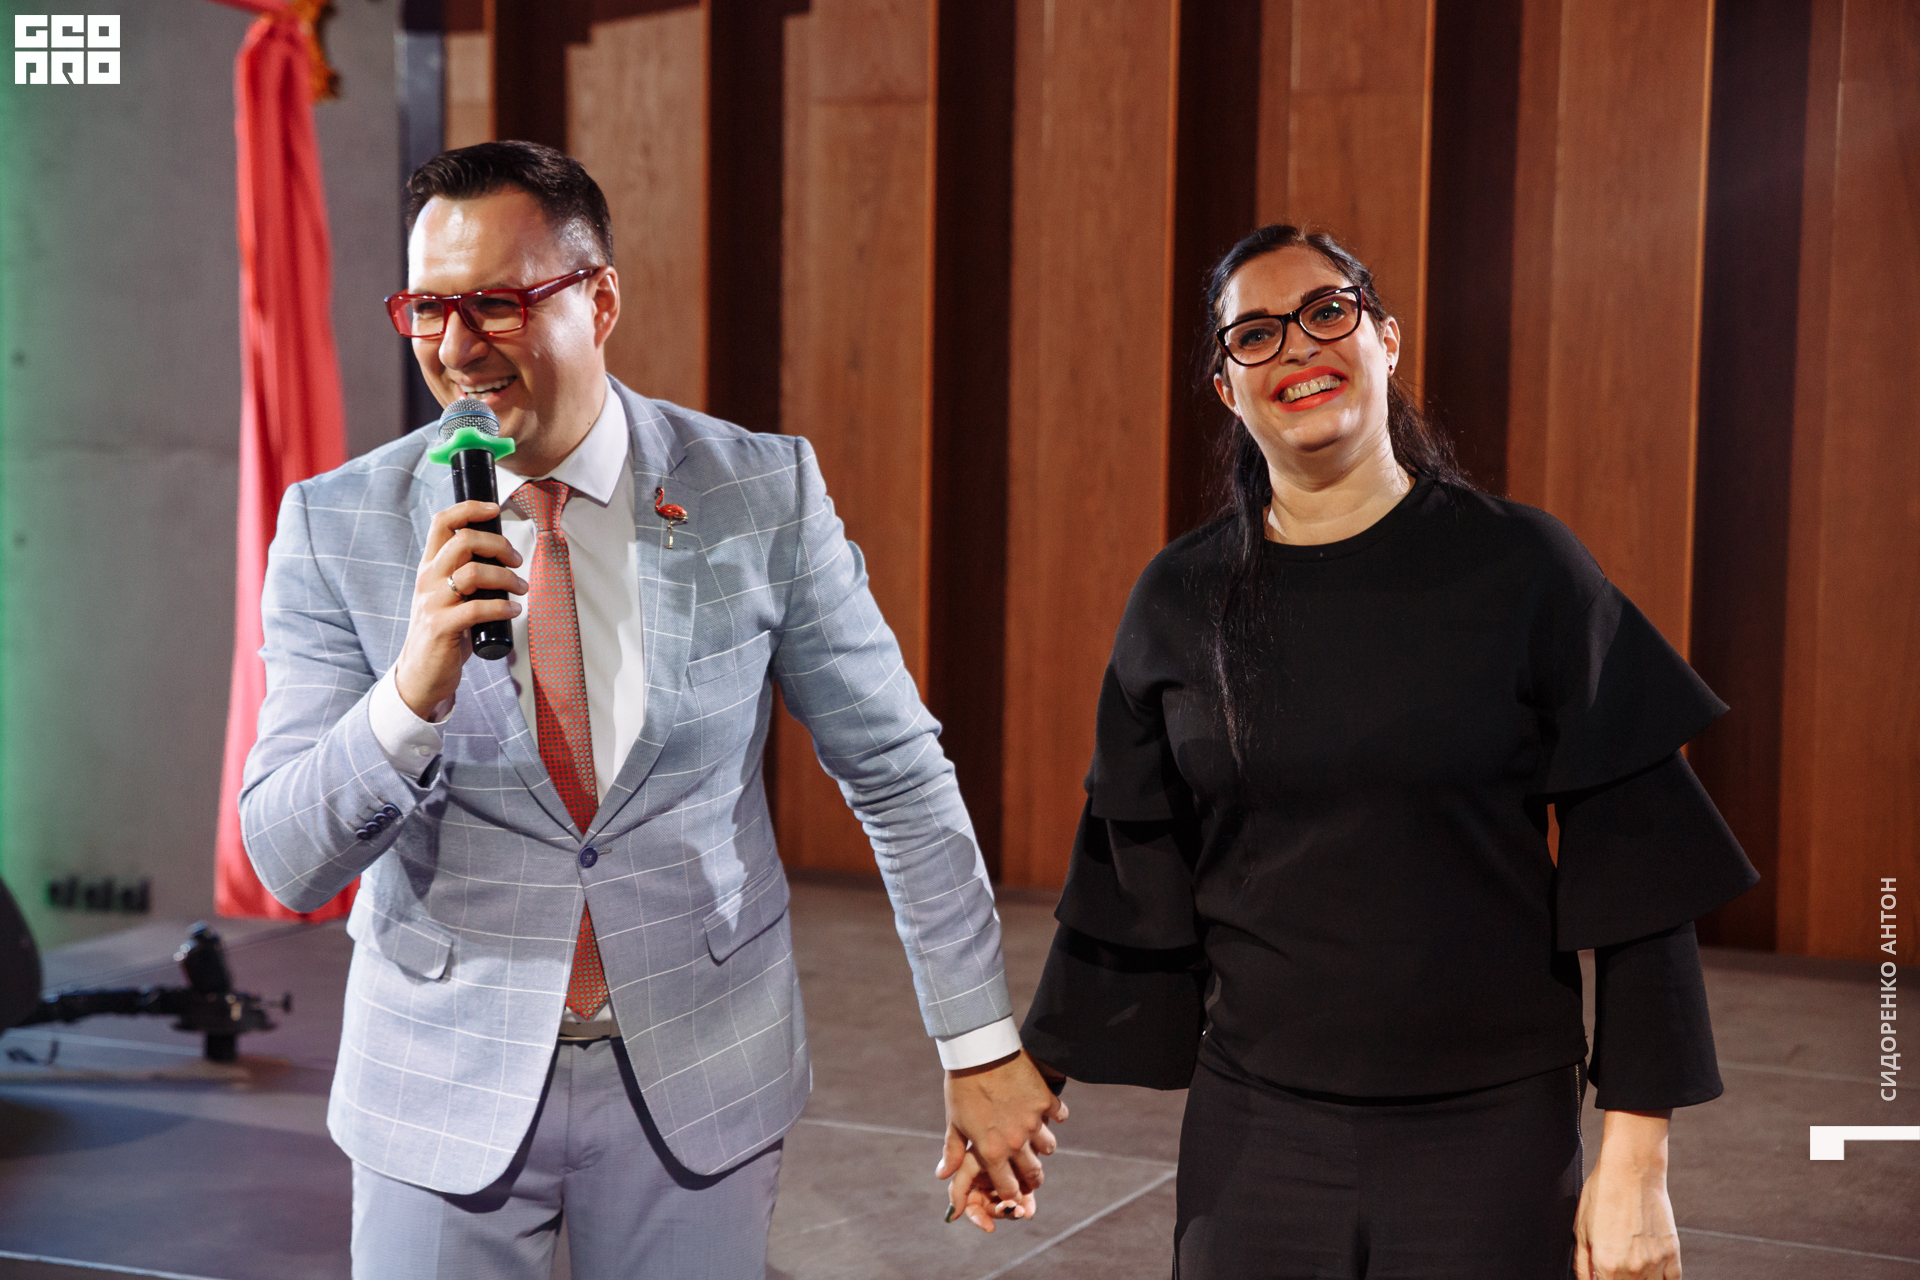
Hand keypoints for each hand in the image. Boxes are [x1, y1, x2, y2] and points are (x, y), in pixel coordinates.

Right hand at [394, 501, 525, 718]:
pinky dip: (502, 607)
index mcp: (429, 566)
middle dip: (499, 545)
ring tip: (522, 588)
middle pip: (464, 541)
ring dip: (507, 578)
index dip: (469, 509)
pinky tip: (514, 611)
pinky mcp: (441, 627)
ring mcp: (432, 602)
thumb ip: (466, 574)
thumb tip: (503, 556)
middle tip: (517, 561)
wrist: (420, 673)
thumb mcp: (448, 595)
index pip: (442, 522)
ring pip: (474, 572)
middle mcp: (427, 579)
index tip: (495, 509)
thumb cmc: (444, 632)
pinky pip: (477, 608)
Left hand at [937, 1050, 1066, 1220]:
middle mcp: (1016, 1142)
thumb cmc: (962, 1087)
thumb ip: (952, 1152)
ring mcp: (1033, 1122)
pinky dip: (1056, 1115)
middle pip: (1033, 1173)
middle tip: (1031, 1173)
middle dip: (1032, 1177)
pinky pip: (1059, 1115)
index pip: (1008, 1188)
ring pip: (1049, 1147)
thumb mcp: (954, 1122)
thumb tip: (942, 1175)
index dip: (1011, 1194)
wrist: (979, 1052)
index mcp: (992, 1152)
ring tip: (1037, 1138)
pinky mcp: (1045, 1100)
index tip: (1013, 1191)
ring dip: (1043, 1145)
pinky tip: (1050, 1111)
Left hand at [1575, 1110, 1680, 1278]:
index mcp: (1606, 1264)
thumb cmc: (1603, 1194)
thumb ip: (1583, 1263)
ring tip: (1630, 1266)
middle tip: (1615, 1266)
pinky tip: (1651, 1271)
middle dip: (1618, 1279)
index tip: (1602, 1274)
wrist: (1631, 1171)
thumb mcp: (1580, 1229)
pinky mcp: (1672, 1253)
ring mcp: (1655, 1262)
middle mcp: (1632, 1268)